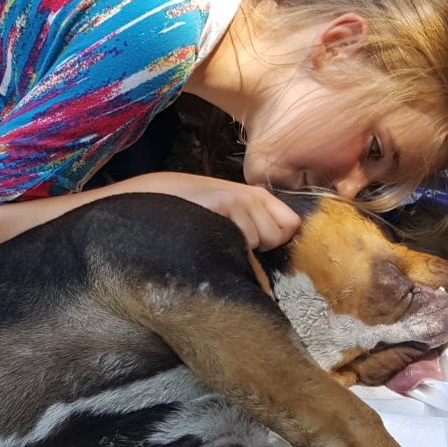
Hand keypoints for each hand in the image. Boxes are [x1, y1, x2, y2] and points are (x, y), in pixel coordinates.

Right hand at [134, 172, 301, 249]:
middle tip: (228, 237)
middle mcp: (252, 195)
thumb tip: (278, 252)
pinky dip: (228, 245)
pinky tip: (209, 233)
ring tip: (215, 234)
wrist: (156, 198)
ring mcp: (238, 199)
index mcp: (258, 195)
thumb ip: (255, 224)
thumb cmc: (193, 213)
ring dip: (239, 247)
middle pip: (277, 236)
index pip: (291, 224)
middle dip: (258, 246)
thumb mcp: (230, 213)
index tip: (255, 244)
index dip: (276, 239)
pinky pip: (242, 239)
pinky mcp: (223, 204)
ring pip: (259, 241)